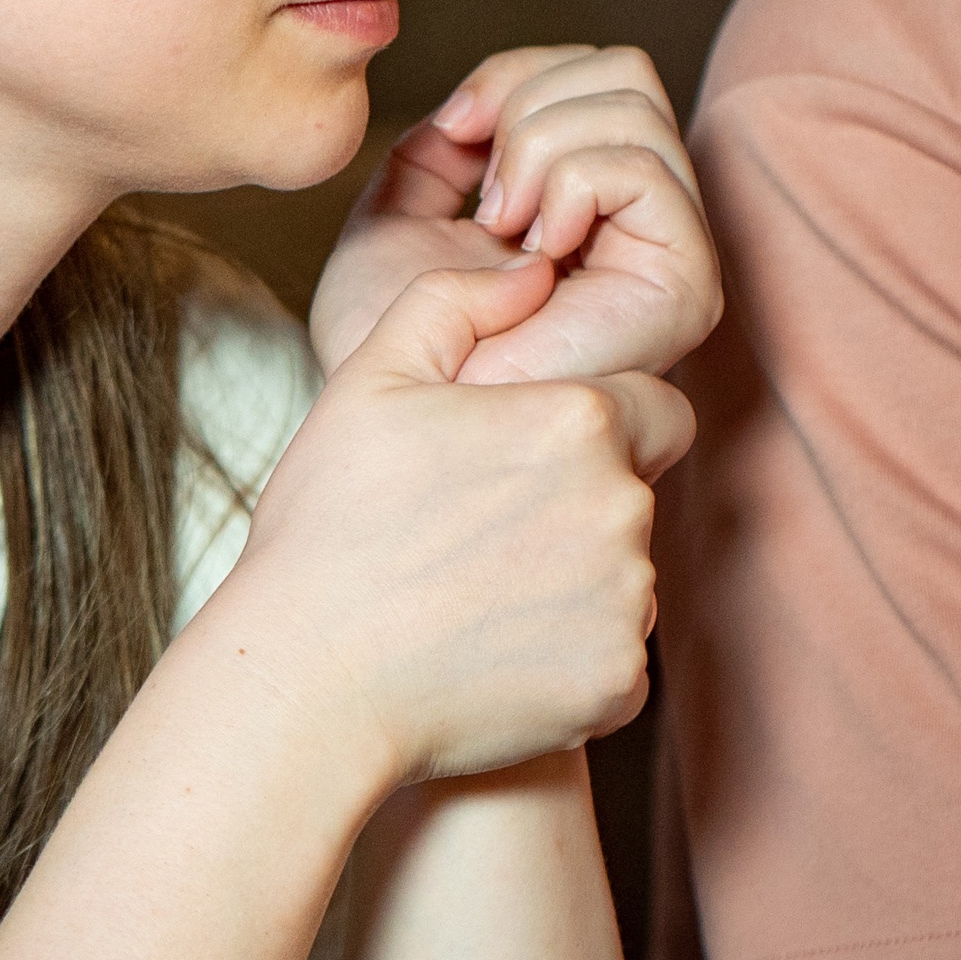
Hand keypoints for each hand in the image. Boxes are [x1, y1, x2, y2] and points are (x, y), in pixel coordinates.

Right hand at [228, 256, 690, 795]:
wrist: (311, 685)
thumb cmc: (330, 526)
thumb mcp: (370, 378)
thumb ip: (457, 302)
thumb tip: (537, 272)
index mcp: (579, 421)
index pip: (649, 404)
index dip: (589, 420)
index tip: (518, 453)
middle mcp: (625, 509)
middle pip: (634, 489)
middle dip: (574, 497)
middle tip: (474, 527)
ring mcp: (627, 605)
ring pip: (624, 573)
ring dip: (572, 575)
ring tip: (470, 591)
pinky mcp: (618, 686)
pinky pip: (613, 655)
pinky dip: (565, 654)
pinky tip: (485, 649)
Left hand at [310, 45, 721, 385]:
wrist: (398, 424)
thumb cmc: (392, 344)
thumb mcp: (396, 217)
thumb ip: (439, 148)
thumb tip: (475, 105)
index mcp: (585, 203)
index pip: (594, 70)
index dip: (515, 76)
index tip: (453, 129)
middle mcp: (641, 222)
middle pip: (625, 71)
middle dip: (529, 103)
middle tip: (485, 193)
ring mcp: (670, 252)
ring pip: (634, 107)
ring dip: (540, 147)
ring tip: (504, 226)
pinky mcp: (684, 285)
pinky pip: (638, 169)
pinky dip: (568, 184)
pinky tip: (535, 251)